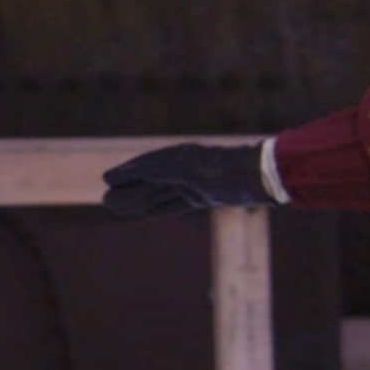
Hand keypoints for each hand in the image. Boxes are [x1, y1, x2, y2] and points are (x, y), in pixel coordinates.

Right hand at [101, 141, 271, 216]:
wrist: (262, 176)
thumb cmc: (226, 170)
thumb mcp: (187, 169)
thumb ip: (158, 171)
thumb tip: (128, 173)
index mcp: (178, 156)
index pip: (146, 165)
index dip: (127, 173)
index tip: (107, 179)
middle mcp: (184, 167)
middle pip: (151, 181)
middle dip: (129, 191)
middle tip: (107, 201)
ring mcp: (195, 183)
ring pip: (161, 193)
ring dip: (140, 201)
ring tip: (120, 208)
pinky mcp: (206, 197)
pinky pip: (176, 203)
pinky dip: (160, 208)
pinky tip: (147, 213)